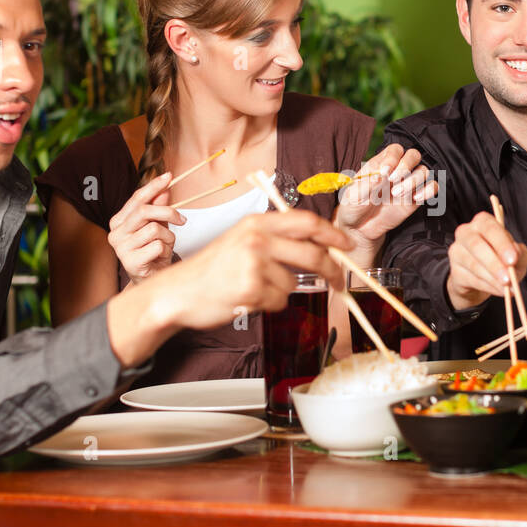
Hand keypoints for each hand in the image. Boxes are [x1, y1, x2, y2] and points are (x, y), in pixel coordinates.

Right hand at [107, 172, 185, 283]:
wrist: (151, 278)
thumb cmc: (153, 251)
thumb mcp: (158, 225)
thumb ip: (158, 208)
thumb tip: (165, 189)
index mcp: (119, 221)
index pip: (136, 199)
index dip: (153, 186)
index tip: (169, 176)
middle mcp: (116, 233)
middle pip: (145, 211)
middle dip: (168, 212)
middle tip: (182, 220)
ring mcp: (121, 248)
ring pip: (154, 229)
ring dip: (167, 237)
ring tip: (165, 246)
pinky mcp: (130, 261)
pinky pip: (157, 246)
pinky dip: (165, 250)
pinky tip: (160, 256)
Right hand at [148, 211, 350, 330]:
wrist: (179, 292)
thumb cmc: (212, 269)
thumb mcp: (242, 240)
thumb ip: (276, 238)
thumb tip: (319, 245)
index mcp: (257, 223)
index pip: (307, 222)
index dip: (333, 234)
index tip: (347, 245)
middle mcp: (257, 239)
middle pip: (313, 254)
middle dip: (331, 270)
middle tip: (338, 281)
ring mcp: (254, 264)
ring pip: (294, 283)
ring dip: (282, 291)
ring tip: (255, 288)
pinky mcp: (252, 289)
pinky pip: (279, 301)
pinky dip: (269, 304)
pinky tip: (247, 298)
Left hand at [334, 143, 437, 251]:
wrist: (359, 229)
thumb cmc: (353, 207)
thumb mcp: (353, 196)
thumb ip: (366, 185)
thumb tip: (381, 175)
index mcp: (380, 165)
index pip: (395, 150)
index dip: (393, 157)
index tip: (385, 172)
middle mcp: (396, 172)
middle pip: (413, 155)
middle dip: (406, 165)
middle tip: (393, 180)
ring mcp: (407, 185)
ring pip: (424, 171)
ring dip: (414, 180)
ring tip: (398, 193)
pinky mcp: (415, 200)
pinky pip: (431, 188)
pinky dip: (428, 190)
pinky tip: (416, 198)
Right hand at [445, 210, 526, 310]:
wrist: (482, 279)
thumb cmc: (502, 260)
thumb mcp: (517, 255)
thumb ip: (520, 253)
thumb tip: (516, 254)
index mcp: (483, 222)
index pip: (490, 228)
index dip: (502, 244)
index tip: (513, 259)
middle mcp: (466, 232)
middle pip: (477, 245)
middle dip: (494, 263)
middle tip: (508, 278)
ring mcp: (457, 251)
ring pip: (474, 264)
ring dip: (492, 278)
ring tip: (507, 288)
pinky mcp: (454, 271)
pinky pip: (471, 279)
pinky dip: (488, 287)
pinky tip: (499, 290)